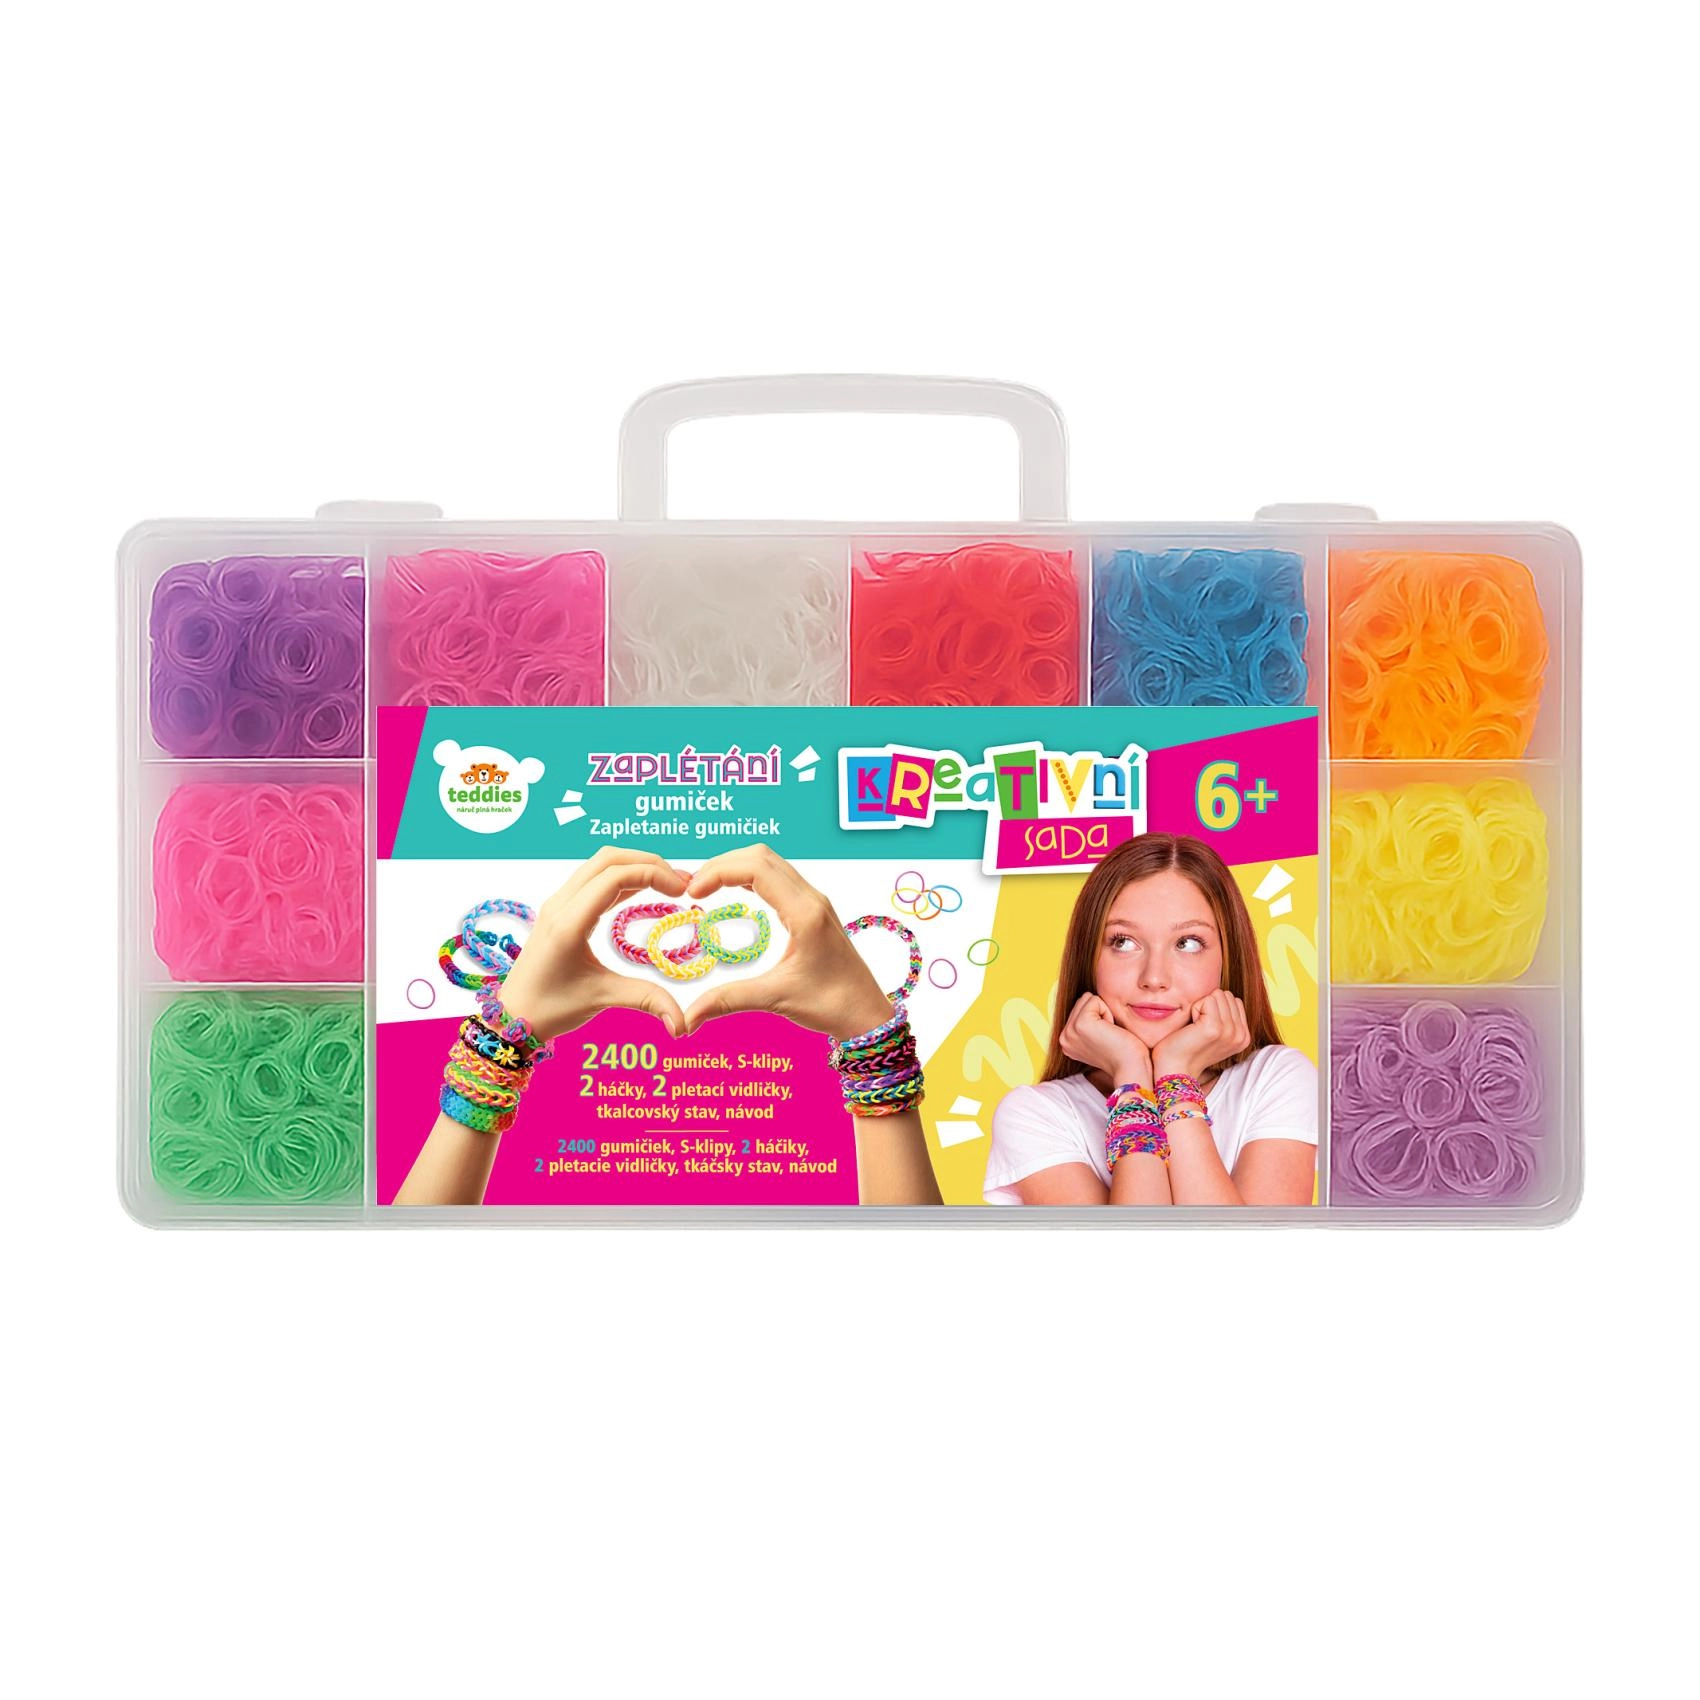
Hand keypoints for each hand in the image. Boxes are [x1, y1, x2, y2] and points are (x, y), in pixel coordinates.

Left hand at [495, 847, 692, 1038]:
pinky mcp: (561, 910)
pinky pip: (594, 879)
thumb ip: (646, 1000)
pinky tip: (643, 891)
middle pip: (609, 859)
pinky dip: (622, 878)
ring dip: (636, 866)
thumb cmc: (551, 1008)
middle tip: (682, 883)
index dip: (653, 874)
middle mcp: (561, 905)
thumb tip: (682, 1024)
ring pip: (600, 864)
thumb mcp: (601, 999)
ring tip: (668, 884)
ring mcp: (558, 904)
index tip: (683, 891)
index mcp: (569, 922)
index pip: (615, 876)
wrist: (513, 1015)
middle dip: (649, 863)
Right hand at [679, 844, 893, 1038]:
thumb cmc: (832, 1005)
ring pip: (770, 863)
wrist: (867, 1014)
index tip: (692, 894)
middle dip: (722, 865)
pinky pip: (779, 878)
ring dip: (736, 868)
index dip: (718, 872)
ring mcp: (814, 902)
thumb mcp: (776, 999)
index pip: (756, 869)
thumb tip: (687, 1019)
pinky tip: (734, 893)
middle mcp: (811, 899)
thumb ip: (728, 1001)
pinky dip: (751, 877)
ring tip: (707, 888)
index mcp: (805, 913)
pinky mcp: (813, 911)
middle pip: (760, 856)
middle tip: (693, 889)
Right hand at [1058, 992, 1151, 1089]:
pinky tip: (1111, 1031)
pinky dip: (1108, 1012)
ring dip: (1104, 1012)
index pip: (1079, 1008)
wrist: (1131, 1068)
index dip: (1098, 1017)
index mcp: (1066, 1041)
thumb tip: (1088, 999)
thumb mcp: (1098, 1037)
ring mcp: (1070, 1031)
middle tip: (1108, 1035)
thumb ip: (1088, 1022)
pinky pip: (1095, 1000)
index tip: (1104, 1039)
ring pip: (1087, 998)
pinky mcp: (1081, 1024)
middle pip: (1082, 1001)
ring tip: (1109, 1033)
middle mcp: (1064, 1037)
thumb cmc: (1123, 1052)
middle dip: (1100, 1013)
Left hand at [1150, 989, 1249, 1085]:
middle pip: (1226, 995)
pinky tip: (1191, 1027)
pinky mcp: (1215, 1028)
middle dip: (1208, 1006)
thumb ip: (1226, 1017)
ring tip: (1195, 1028)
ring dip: (1201, 1007)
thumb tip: (1222, 994)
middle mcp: (1241, 1035)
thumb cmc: (1188, 1048)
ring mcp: (1230, 1031)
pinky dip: (1194, 1009)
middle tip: (1198, 1029)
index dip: (1214, 1008)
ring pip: (1217, 995)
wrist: (1174, 1069)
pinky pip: (1206, 1000)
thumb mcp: (1215, 1033)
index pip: (1233, 1000)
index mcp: (1244, 1036)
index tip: (1204, 1029)